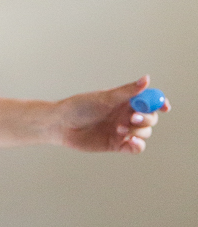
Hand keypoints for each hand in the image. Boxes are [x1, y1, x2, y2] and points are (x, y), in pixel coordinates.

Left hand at [52, 75, 170, 153]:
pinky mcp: (117, 145)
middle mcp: (125, 114)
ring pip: (144, 132)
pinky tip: (132, 142)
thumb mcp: (105, 97)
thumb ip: (127, 91)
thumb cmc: (79, 106)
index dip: (159, 102)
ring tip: (119, 129)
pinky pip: (136, 147)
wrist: (61, 125)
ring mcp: (123, 130)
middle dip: (146, 118)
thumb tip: (147, 79)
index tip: (164, 106)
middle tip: (132, 117)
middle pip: (150, 118)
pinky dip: (138, 145)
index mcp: (124, 100)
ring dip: (138, 131)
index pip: (149, 100)